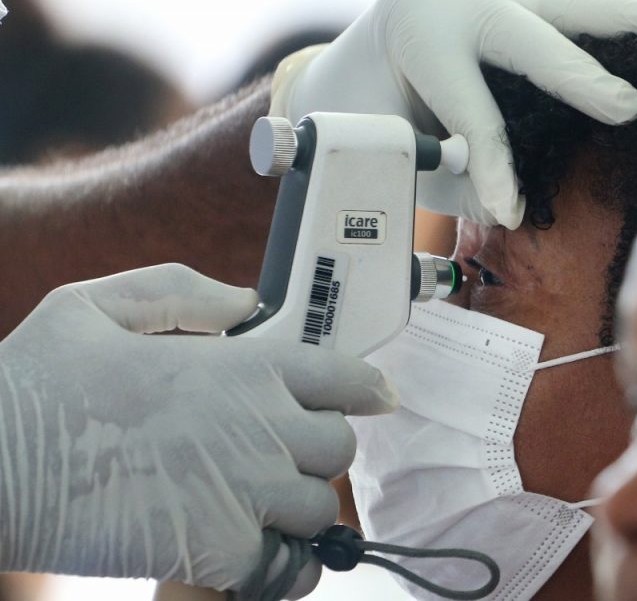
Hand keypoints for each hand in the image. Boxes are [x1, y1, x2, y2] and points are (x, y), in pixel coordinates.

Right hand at [0, 264, 395, 591]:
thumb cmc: (36, 384)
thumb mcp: (98, 305)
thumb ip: (183, 292)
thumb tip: (244, 300)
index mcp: (243, 367)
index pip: (346, 377)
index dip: (366, 388)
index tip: (374, 397)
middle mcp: (260, 428)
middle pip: (339, 447)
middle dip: (320, 448)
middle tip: (283, 450)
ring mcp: (245, 494)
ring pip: (321, 508)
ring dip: (301, 506)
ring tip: (263, 500)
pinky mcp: (217, 553)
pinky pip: (288, 570)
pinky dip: (287, 567)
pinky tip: (264, 552)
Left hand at [269, 0, 636, 228]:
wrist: (350, 60)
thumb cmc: (365, 111)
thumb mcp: (390, 148)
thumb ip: (448, 179)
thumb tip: (510, 207)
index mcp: (418, 28)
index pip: (468, 102)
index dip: (492, 160)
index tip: (509, 209)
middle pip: (530, 34)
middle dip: (578, 75)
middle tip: (623, 108)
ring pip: (572, 8)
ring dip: (633, 24)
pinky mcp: (526, 4)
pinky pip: (583, 11)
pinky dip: (631, 16)